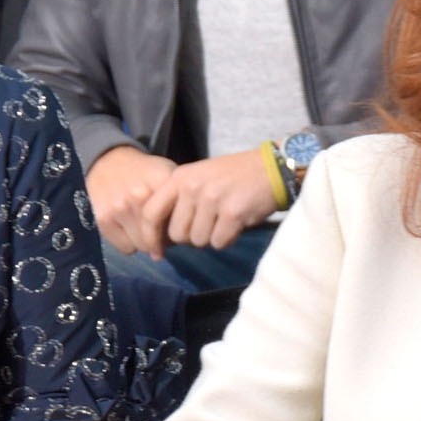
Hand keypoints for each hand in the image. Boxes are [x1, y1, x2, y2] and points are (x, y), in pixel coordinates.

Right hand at [86, 144, 177, 257]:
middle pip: (162, 239)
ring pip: (143, 246)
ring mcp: (119, 208)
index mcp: (161, 182)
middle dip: (164, 240)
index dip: (181, 229)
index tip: (179, 228)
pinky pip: (126, 248)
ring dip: (147, 243)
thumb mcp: (169, 174)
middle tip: (162, 232)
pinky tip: (130, 230)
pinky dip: (130, 244)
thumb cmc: (145, 173)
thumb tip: (190, 233)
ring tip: (146, 230)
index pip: (180, 222)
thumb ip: (182, 199)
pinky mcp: (103, 218)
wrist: (108, 161)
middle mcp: (139, 195)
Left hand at [145, 147, 280, 251]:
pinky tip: (235, 223)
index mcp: (179, 177)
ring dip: (211, 237)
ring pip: (198, 241)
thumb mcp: (198, 177)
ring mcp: (212, 199)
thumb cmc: (232, 176)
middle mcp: (192, 187)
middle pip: (176, 234)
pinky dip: (227, 239)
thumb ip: (177, 200)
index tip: (155, 252)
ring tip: (223, 220)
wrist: (270, 169)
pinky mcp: (233, 213)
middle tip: (208, 224)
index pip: (150, 212)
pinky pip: (219, 242)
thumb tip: (160, 238)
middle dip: (191, 237)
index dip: (150, 237)